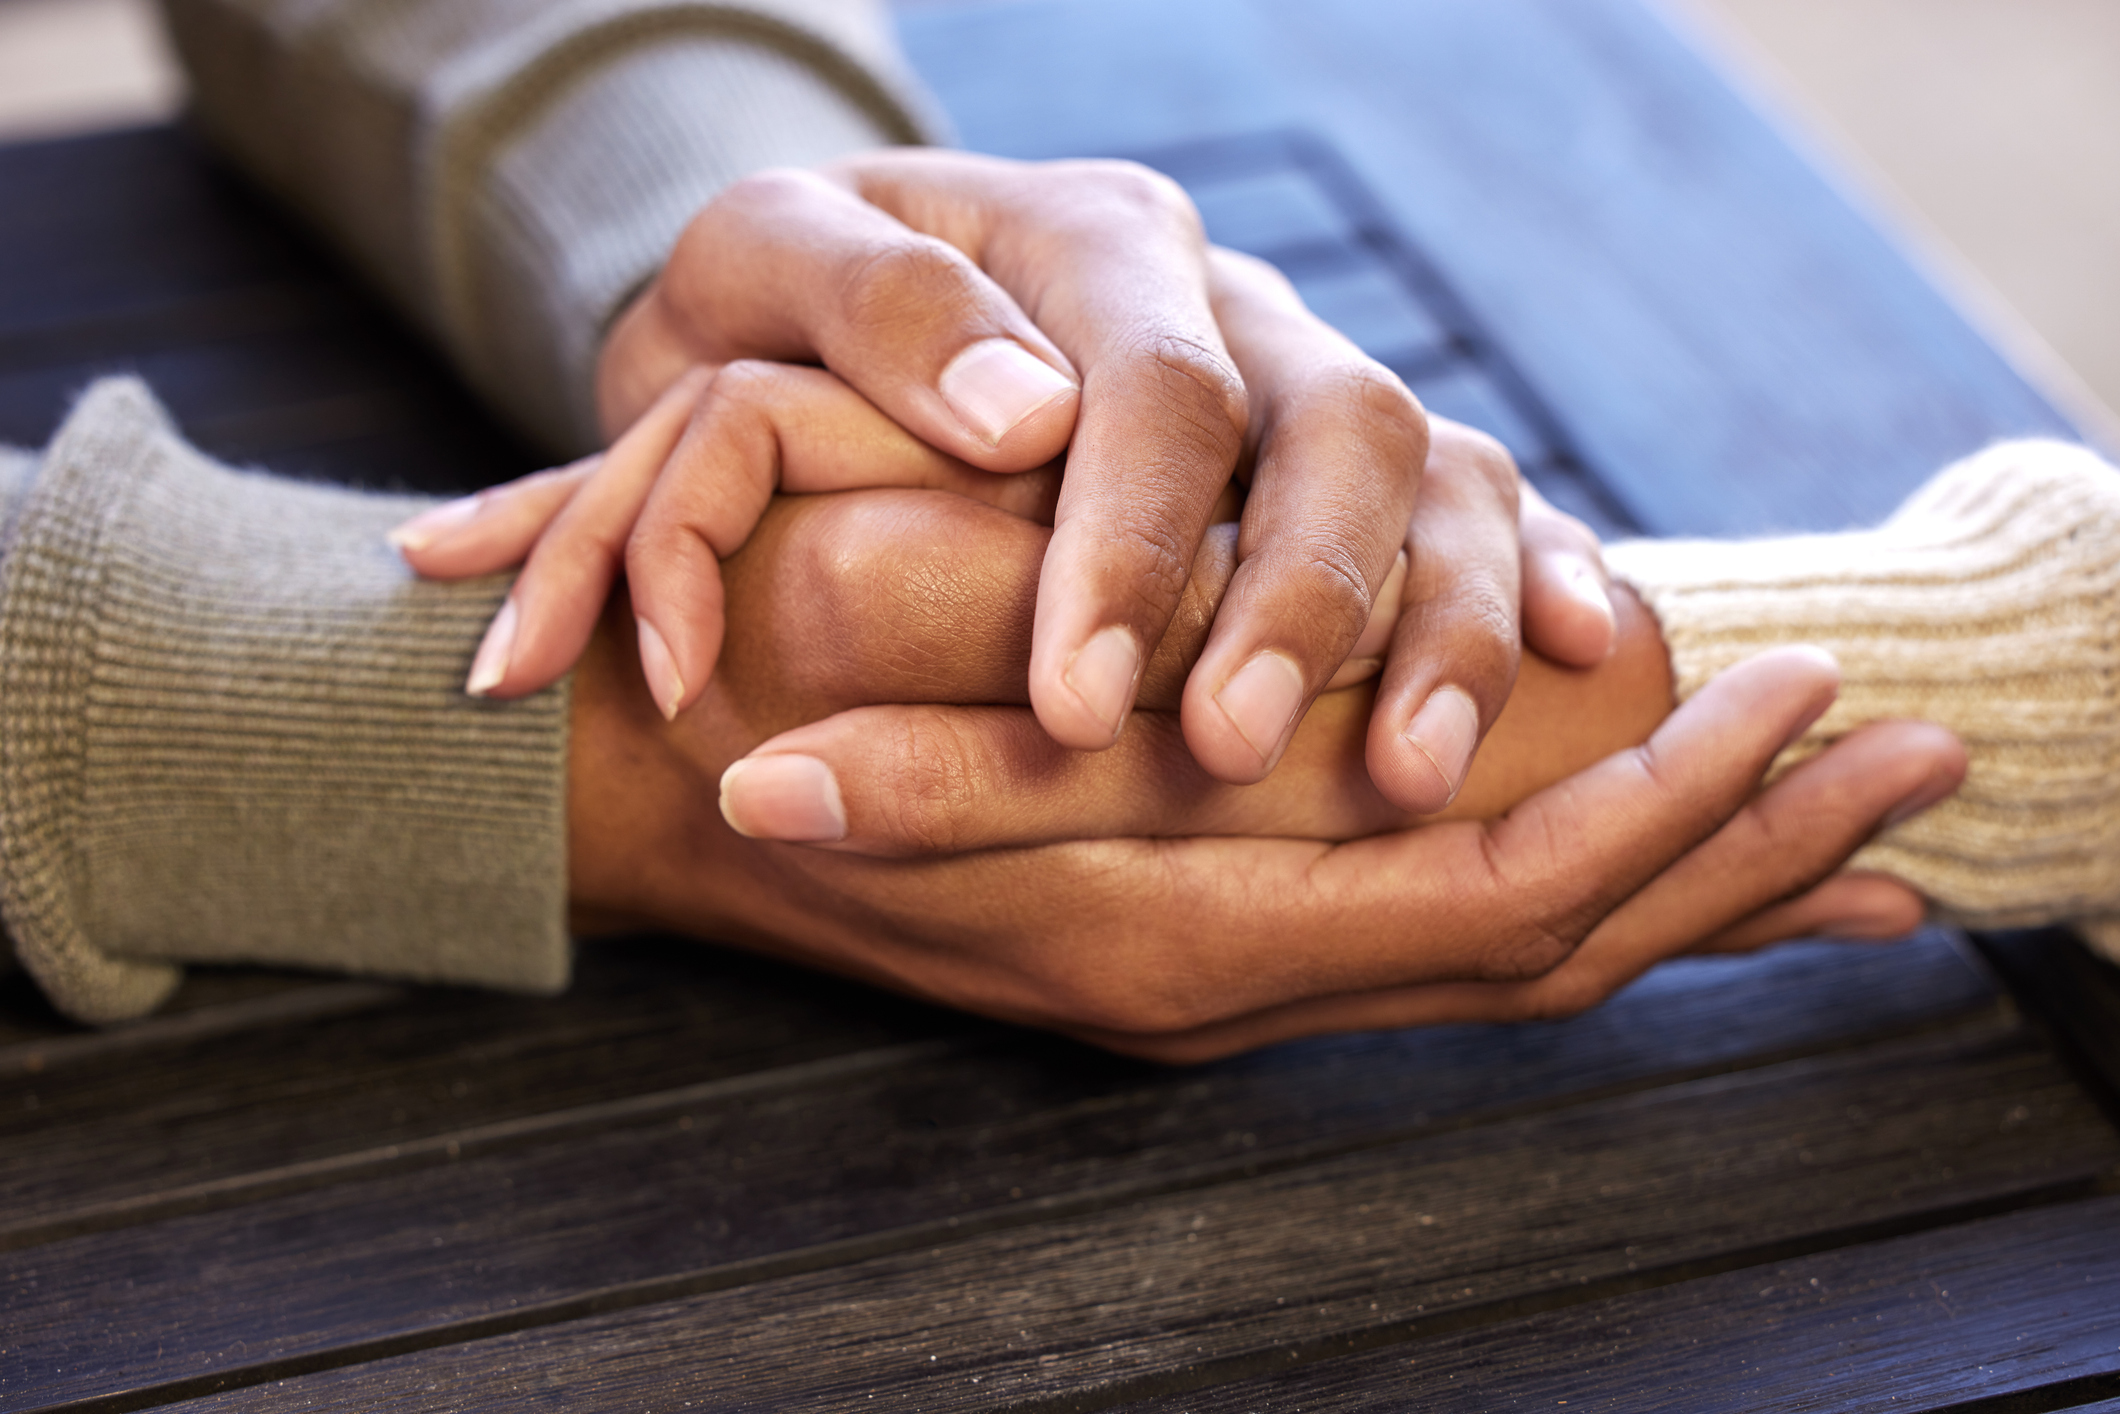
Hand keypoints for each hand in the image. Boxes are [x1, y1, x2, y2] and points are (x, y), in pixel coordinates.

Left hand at [399, 150, 1619, 803]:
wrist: (815, 300)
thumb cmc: (769, 308)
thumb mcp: (754, 268)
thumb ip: (867, 308)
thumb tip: (1024, 417)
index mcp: (1089, 239)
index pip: (1155, 386)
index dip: (1129, 543)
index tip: (1073, 704)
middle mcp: (1228, 302)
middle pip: (1335, 426)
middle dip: (1300, 603)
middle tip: (1229, 755)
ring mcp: (1303, 381)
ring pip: (1439, 473)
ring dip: (1439, 626)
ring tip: (1413, 778)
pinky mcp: (1347, 463)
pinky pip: (1485, 501)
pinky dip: (1536, 569)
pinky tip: (1586, 649)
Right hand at [569, 486, 1963, 1062]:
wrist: (664, 799)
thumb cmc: (760, 707)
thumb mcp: (876, 679)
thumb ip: (990, 726)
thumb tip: (1214, 716)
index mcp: (1169, 931)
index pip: (1497, 898)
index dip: (1669, 814)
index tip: (1809, 704)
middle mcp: (1226, 991)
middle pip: (1555, 958)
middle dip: (1744, 868)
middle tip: (1915, 773)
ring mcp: (1228, 986)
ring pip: (1518, 969)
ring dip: (1690, 895)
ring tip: (1840, 837)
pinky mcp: (1218, 943)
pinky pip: (1446, 951)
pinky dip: (1582, 902)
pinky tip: (1651, 863)